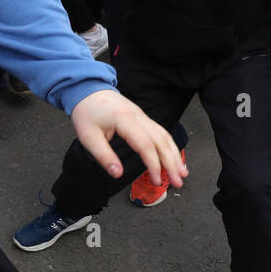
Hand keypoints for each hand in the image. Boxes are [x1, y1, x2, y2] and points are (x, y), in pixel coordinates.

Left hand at [70, 89, 187, 187]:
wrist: (88, 90)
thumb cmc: (87, 112)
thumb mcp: (88, 137)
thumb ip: (103, 156)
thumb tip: (117, 173)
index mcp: (125, 120)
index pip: (145, 145)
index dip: (154, 164)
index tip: (157, 180)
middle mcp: (139, 117)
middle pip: (161, 141)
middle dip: (172, 163)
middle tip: (178, 181)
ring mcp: (143, 116)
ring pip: (165, 136)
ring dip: (175, 155)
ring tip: (182, 173)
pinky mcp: (143, 118)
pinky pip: (161, 132)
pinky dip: (170, 146)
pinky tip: (174, 157)